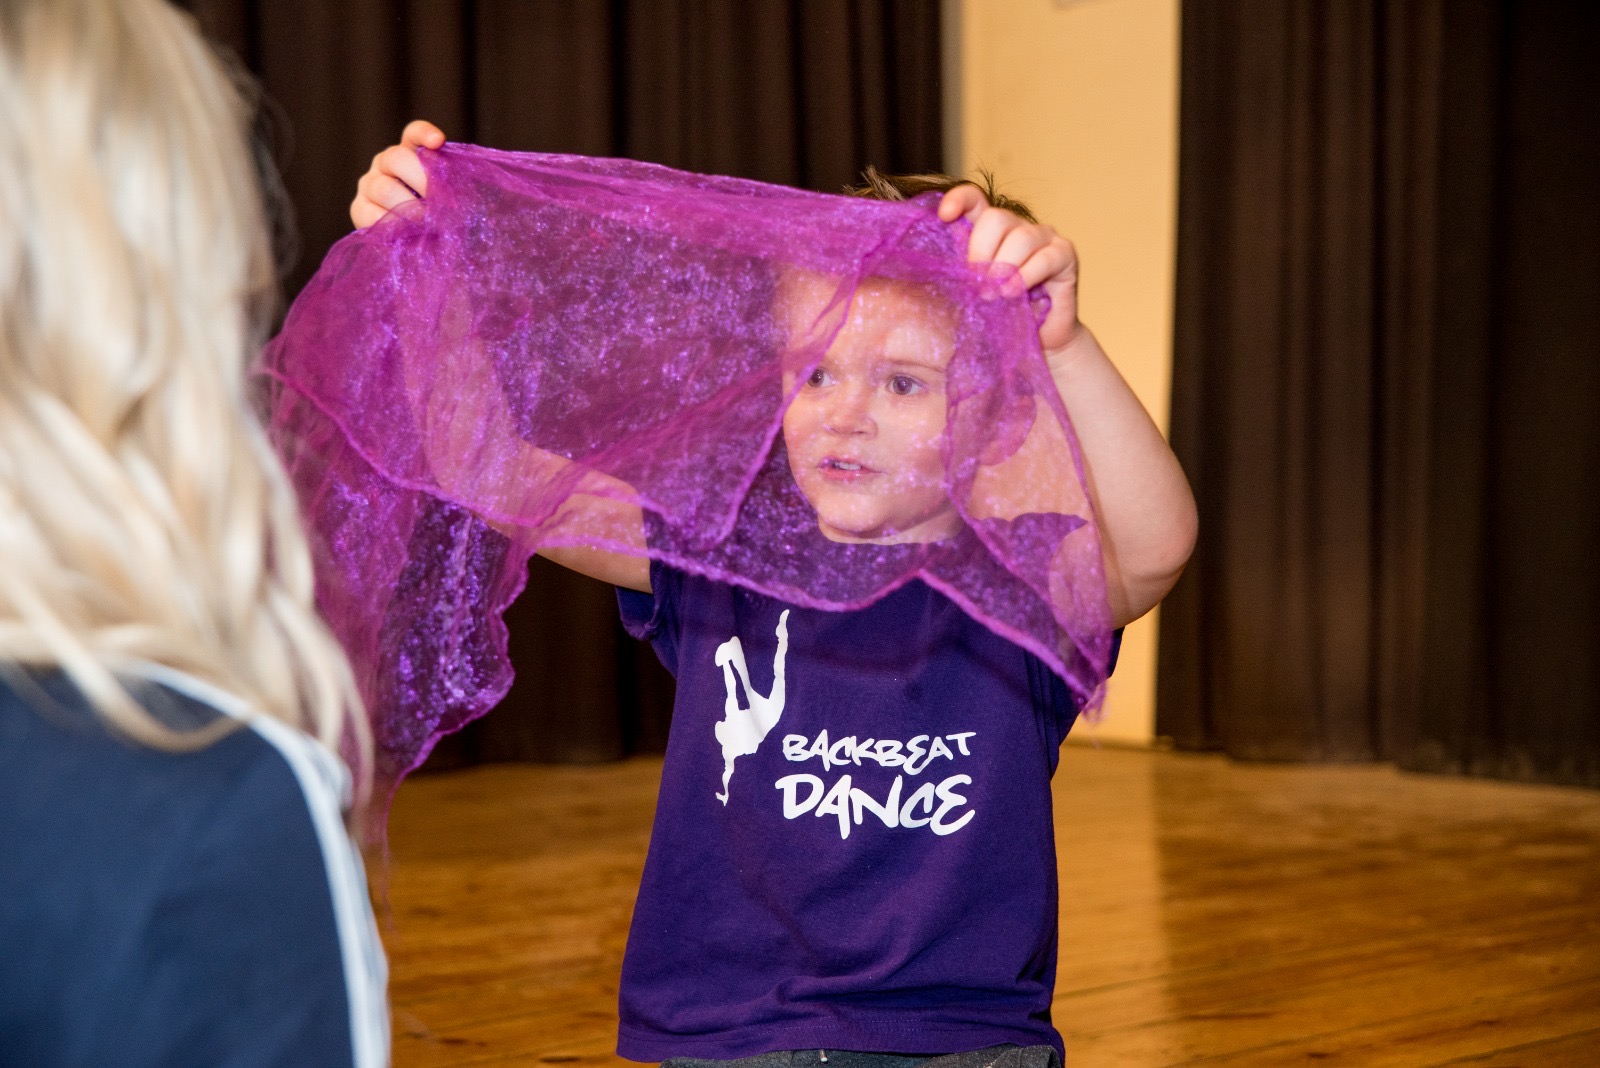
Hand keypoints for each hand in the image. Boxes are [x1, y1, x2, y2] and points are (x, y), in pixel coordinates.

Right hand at [349, 120, 446, 228]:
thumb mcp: (445, 200)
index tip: (438, 141)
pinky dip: (393, 225)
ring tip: (428, 223)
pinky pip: (373, 215)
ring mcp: (369, 184)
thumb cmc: (436, 217)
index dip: (424, 134)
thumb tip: (456, 191)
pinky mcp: (359, 208)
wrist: (415, 244)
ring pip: (385, 189)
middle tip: (439, 203)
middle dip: (421, 181)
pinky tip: (408, 233)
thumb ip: (448, 188)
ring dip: (410, 208)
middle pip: (397, 158)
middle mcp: (385, 163)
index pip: (414, 134)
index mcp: (410, 153)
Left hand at [938, 185, 1081, 359]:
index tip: (944, 216)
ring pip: (1021, 237)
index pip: (975, 200)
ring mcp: (1044, 237)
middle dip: (981, 251)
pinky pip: (1044, 258)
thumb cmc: (1003, 316)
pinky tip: (1014, 294)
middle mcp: (1018, 227)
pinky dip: (1025, 277)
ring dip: (1004, 268)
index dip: (959, 199)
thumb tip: (941, 272)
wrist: (1041, 339)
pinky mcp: (1065, 253)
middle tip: (978, 284)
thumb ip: (961, 277)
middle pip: (996, 218)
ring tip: (995, 295)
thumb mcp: (973, 294)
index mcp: (991, 232)